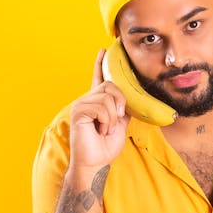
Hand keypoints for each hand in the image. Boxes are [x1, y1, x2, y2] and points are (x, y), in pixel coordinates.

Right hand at [69, 50, 129, 168]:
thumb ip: (124, 108)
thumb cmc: (105, 146)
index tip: (104, 50)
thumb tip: (133, 98)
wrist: (96, 163)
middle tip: (116, 120)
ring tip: (105, 129)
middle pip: (111, 85)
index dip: (100, 64)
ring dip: (112, 117)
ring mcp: (81, 104)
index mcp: (97, 101)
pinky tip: (99, 130)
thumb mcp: (120, 124)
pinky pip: (100, 107)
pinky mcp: (78, 111)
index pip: (98, 78)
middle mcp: (87, 99)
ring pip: (107, 97)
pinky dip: (106, 121)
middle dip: (120, 103)